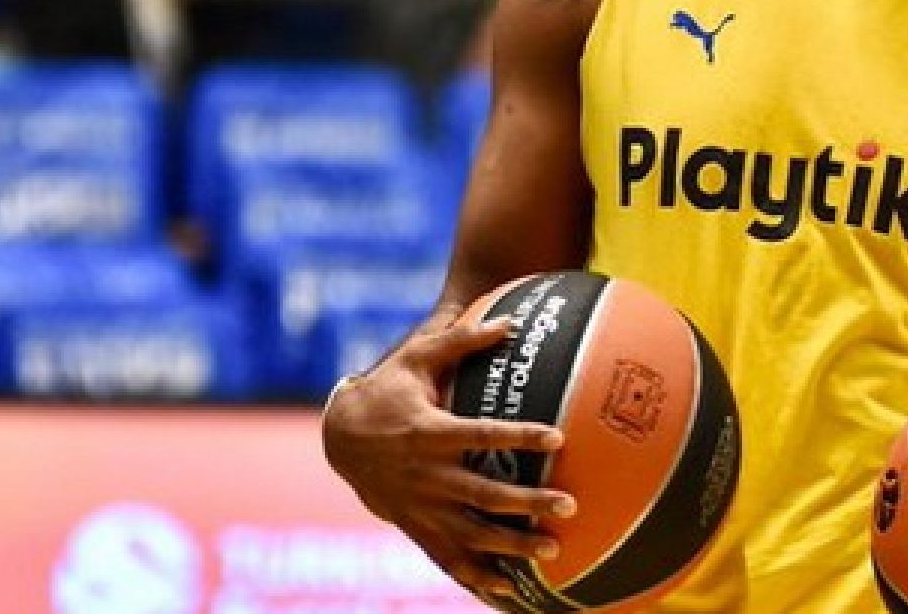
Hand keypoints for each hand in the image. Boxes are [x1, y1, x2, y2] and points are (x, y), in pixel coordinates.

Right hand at [322, 317, 577, 599]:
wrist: (338, 436)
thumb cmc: (387, 389)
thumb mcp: (417, 357)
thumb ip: (463, 339)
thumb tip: (512, 322)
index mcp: (429, 431)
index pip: (481, 435)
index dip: (519, 436)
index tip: (557, 437)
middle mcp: (426, 475)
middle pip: (484, 494)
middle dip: (527, 502)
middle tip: (569, 506)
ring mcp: (420, 507)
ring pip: (470, 535)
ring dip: (511, 545)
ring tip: (553, 551)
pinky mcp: (416, 527)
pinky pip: (447, 559)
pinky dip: (477, 577)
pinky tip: (509, 590)